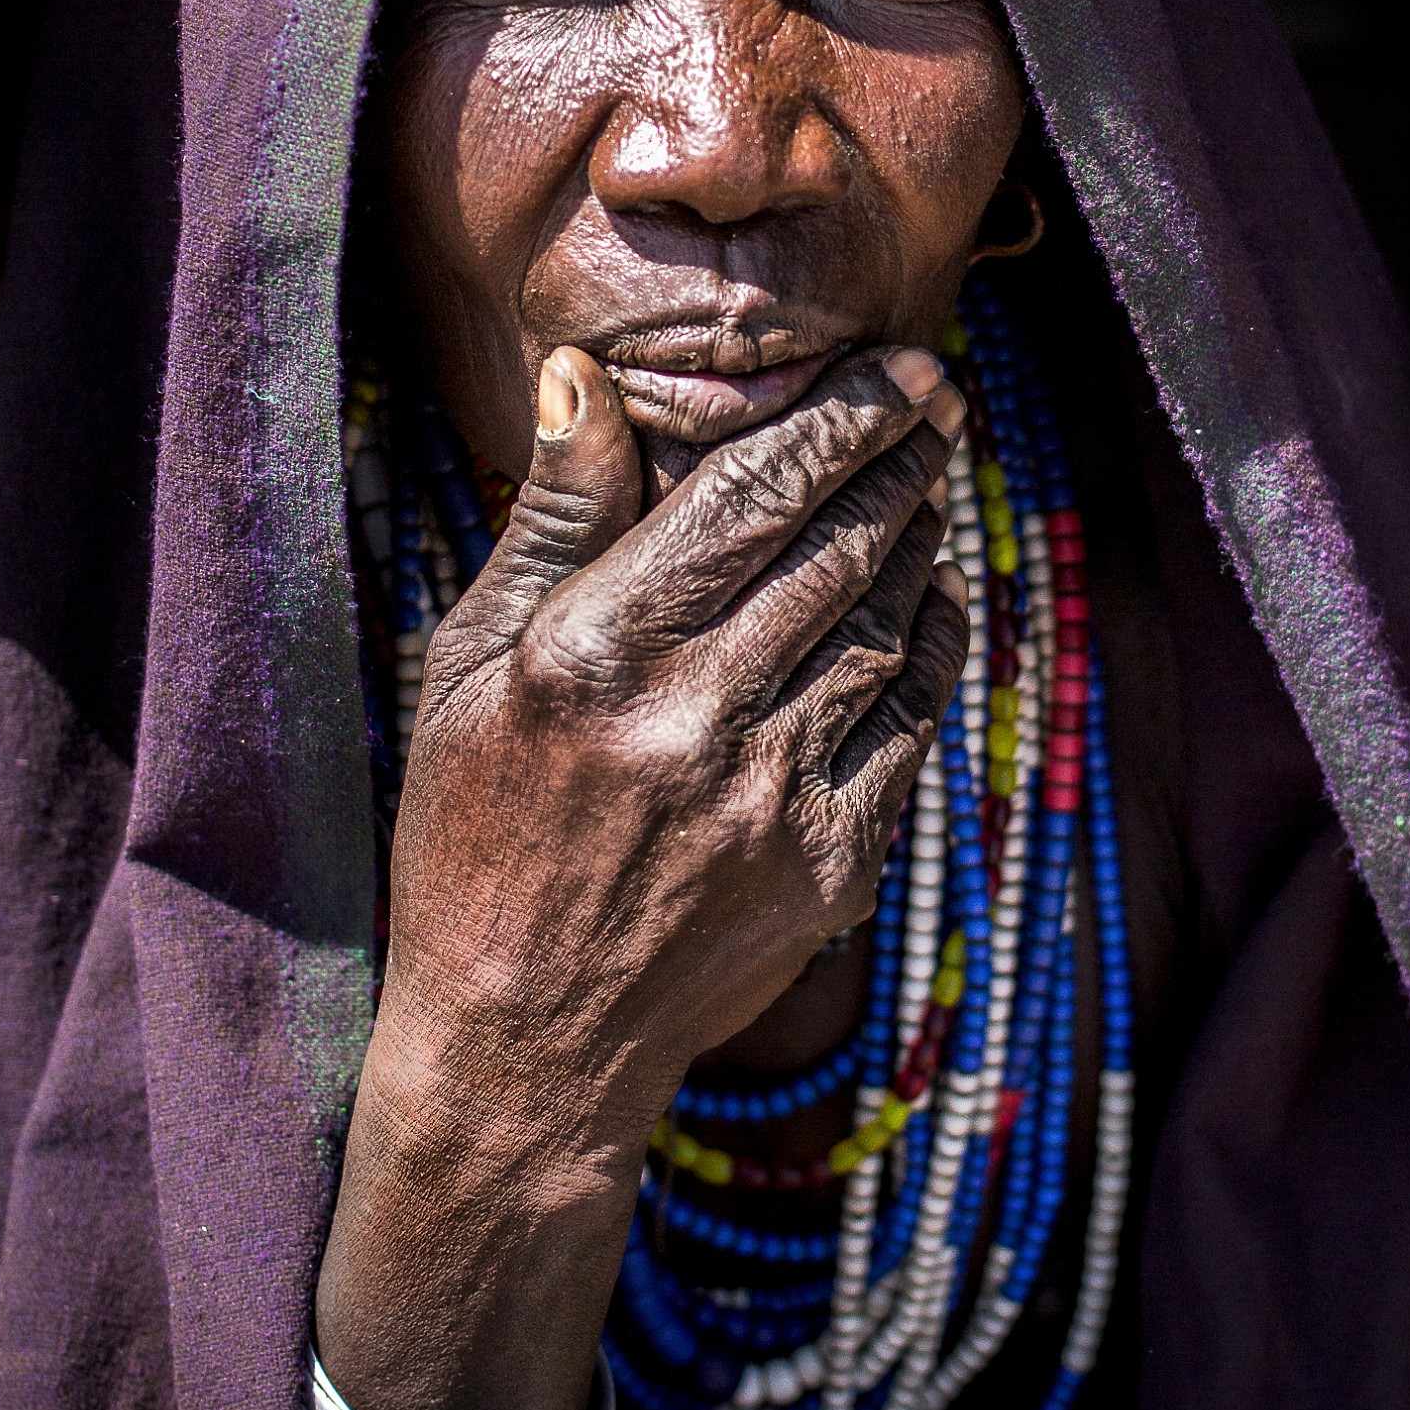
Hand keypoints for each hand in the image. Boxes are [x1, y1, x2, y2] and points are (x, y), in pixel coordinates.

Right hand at [316, 344, 968, 1409]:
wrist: (525, 1040)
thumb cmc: (475, 831)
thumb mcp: (468, 665)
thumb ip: (549, 516)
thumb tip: (585, 373)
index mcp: (594, 652)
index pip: (752, 495)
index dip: (841, 418)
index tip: (898, 368)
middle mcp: (694, 716)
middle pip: (838, 547)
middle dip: (903, 458)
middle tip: (941, 400)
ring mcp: (772, 796)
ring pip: (886, 625)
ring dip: (923, 540)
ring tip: (934, 483)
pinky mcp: (829, 866)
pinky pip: (910, 725)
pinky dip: (930, 647)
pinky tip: (931, 600)